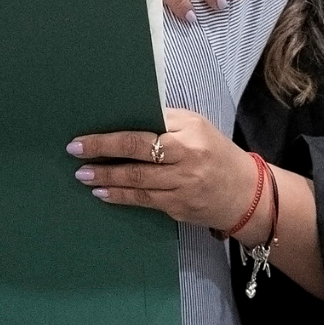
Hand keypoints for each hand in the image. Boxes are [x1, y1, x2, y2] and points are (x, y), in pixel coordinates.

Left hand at [67, 108, 260, 230]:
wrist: (247, 193)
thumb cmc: (217, 152)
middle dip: (102, 161)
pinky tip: (105, 194)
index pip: (142, 137)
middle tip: (76, 159)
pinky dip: (122, 198)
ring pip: (137, 186)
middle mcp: (186, 163)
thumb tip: (128, 115)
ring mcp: (182, 189)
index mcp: (189, 136)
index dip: (109, 141)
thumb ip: (166, 120)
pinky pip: (145, 202)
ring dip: (107, 182)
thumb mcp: (198, 126)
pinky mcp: (179, 209)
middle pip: (137, 162)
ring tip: (84, 178)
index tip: (82, 141)